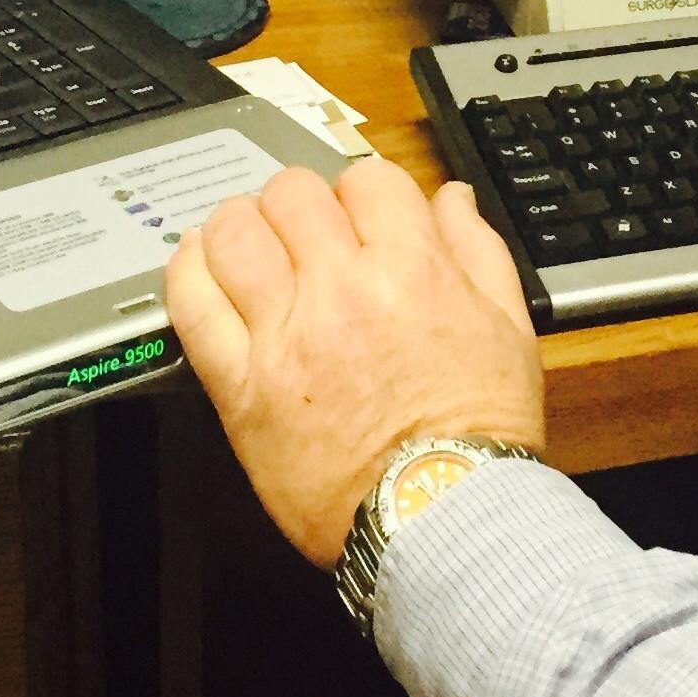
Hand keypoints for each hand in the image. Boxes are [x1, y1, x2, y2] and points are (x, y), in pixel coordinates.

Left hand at [165, 156, 545, 566]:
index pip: (366, 179)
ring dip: (239, 225)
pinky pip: (193, 305)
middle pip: (292, 194)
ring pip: (234, 233)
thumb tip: (451, 197)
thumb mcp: (509, 327)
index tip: (357, 217)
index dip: (361, 192)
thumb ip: (477, 249)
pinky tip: (199, 267)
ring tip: (247, 243)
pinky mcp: (242, 387)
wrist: (442, 517)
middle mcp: (344, 292)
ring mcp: (286, 336)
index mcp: (414, 270)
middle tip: (301, 231)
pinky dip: (188, 272)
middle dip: (298, 202)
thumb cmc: (480, 433)